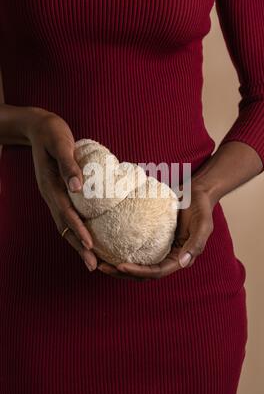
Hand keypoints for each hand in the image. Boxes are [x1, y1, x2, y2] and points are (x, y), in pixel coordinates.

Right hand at [25, 107, 96, 271]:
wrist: (39, 127)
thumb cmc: (52, 133)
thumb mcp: (60, 143)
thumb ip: (68, 164)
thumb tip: (77, 186)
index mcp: (50, 185)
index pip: (65, 213)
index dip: (78, 230)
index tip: (90, 245)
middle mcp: (50, 195)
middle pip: (64, 227)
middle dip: (78, 247)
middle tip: (93, 266)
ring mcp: (53, 196)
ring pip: (65, 225)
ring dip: (77, 243)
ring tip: (91, 261)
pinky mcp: (59, 193)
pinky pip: (68, 216)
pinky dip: (77, 230)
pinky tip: (88, 238)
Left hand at [99, 185, 215, 280]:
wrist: (196, 193)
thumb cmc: (201, 207)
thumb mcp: (203, 224)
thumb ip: (196, 243)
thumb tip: (183, 263)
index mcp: (180, 259)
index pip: (157, 272)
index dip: (138, 272)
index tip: (120, 265)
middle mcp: (167, 257)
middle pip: (142, 273)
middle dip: (121, 273)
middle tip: (101, 266)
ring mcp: (158, 249)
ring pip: (136, 264)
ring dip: (117, 266)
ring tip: (98, 261)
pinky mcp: (151, 239)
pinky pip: (134, 249)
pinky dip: (120, 250)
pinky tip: (104, 245)